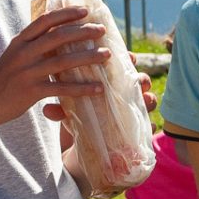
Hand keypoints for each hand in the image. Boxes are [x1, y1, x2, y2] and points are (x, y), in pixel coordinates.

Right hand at [0, 5, 107, 130]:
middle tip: (102, 30)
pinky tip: (98, 88)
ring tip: (106, 55)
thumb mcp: (15, 54)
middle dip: (83, 31)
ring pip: (63, 61)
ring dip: (88, 57)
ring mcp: (27, 72)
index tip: (85, 10)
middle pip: (58, 37)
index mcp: (21, 40)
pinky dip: (82, 88)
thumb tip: (59, 33)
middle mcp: (24, 53)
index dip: (66, 13)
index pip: (45, 20)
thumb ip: (33, 44)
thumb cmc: (4, 77)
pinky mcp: (31, 92)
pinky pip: (62, 88)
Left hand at [40, 63, 155, 126]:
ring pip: (149, 100)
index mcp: (112, 80)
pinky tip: (150, 128)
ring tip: (145, 100)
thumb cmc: (77, 114)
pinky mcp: (136, 129)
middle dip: (142, 78)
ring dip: (149, 99)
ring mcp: (133, 110)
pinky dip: (151, 128)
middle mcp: (126, 93)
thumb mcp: (68, 109)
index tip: (127, 56)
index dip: (128, 59)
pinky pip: (148, 128)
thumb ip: (60, 108)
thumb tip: (47, 108)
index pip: (124, 64)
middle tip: (137, 79)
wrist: (83, 141)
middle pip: (141, 80)